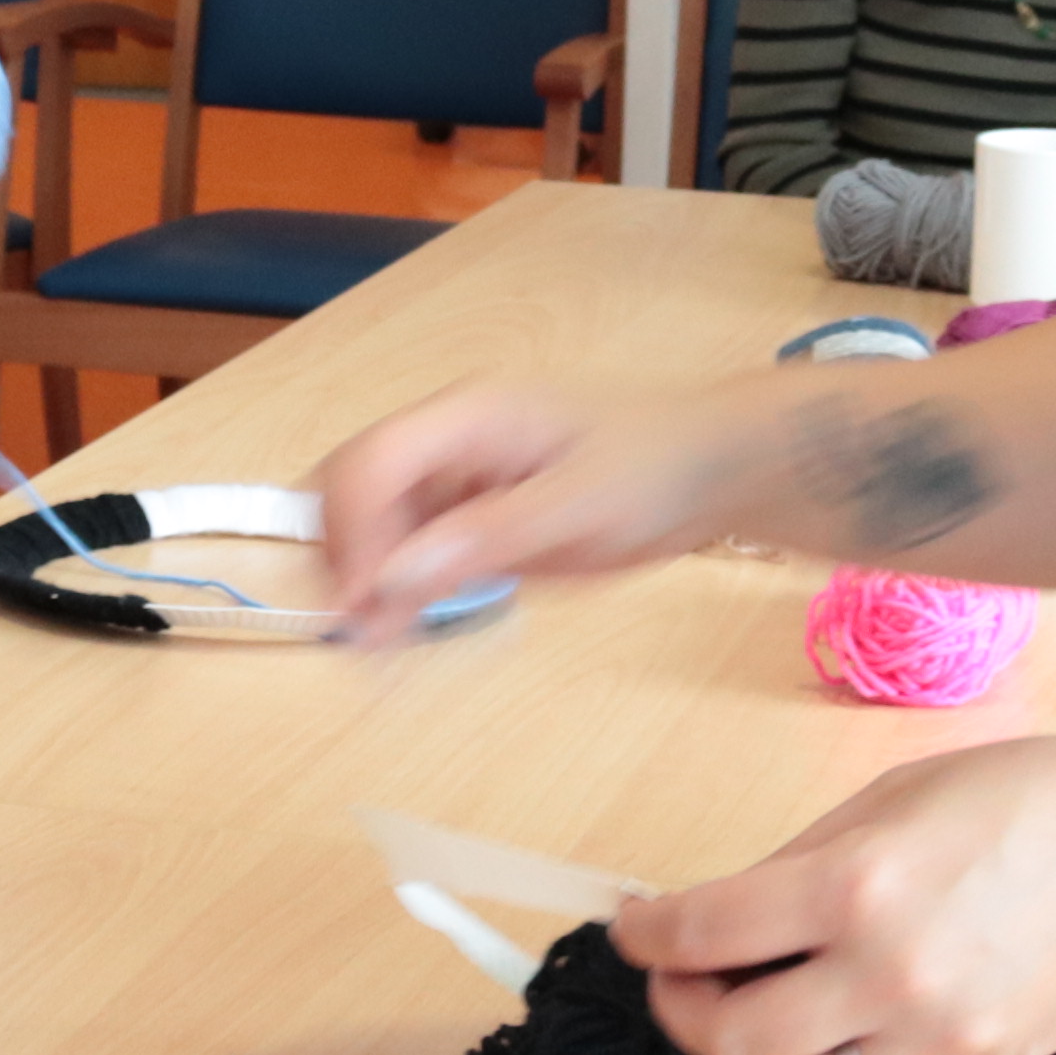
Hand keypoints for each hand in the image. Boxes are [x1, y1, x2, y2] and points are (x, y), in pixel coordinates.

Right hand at [310, 383, 750, 640]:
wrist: (710, 470)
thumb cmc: (653, 470)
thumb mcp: (578, 507)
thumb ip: (487, 537)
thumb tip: (393, 575)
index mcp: (469, 415)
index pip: (375, 462)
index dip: (354, 531)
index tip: (362, 603)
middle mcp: (448, 439)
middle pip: (355, 486)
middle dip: (345, 553)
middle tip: (360, 628)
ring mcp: (457, 476)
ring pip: (376, 521)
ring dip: (366, 575)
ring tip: (376, 639)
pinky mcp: (472, 514)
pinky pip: (413, 546)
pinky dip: (397, 585)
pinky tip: (401, 624)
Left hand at [612, 732, 1055, 1054]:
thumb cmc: (1034, 798)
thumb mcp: (894, 798)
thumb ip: (801, 862)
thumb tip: (722, 911)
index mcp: (855, 885)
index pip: (703, 934)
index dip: (646, 936)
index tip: (633, 928)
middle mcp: (888, 975)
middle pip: (729, 1039)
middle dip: (681, 1011)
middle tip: (677, 980)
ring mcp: (938, 1039)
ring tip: (750, 1008)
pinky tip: (837, 1016)